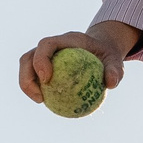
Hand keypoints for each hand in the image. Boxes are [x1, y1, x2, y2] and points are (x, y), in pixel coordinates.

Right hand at [18, 20, 140, 104]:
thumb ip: (114, 69)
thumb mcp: (115, 60)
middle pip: (28, 57)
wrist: (101, 49)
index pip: (46, 45)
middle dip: (27, 77)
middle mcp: (52, 45)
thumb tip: (110, 83)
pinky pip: (34, 77)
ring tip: (40, 101)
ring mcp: (45, 55)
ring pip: (27, 67)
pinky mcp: (44, 65)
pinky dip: (36, 89)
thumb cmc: (107, 55)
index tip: (46, 79)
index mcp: (67, 39)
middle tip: (39, 97)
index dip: (41, 60)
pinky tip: (46, 103)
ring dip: (27, 84)